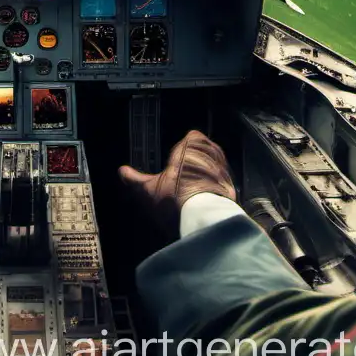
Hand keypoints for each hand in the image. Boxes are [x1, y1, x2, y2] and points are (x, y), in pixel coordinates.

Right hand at [118, 129, 236, 240]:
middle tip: (186, 171)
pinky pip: (224, 181)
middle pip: (207, 149)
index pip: (193, 136)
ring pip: (217, 164)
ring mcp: (224, 170)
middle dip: (198, 158)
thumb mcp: (149, 190)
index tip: (178, 154)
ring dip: (209, 171)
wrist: (205, 219)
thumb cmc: (175, 198)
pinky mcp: (232, 187)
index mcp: (190, 147)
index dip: (186, 144)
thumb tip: (122, 172)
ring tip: (196, 184)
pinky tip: (207, 197)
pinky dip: (217, 186)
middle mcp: (210, 154)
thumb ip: (135, 180)